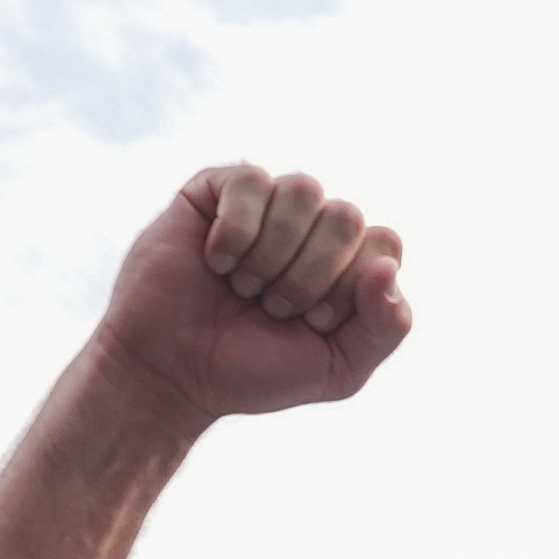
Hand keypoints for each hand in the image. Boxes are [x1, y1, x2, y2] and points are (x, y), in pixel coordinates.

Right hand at [90, 165, 411, 430]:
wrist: (171, 377)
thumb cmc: (251, 372)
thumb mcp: (338, 370)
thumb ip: (387, 328)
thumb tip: (386, 267)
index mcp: (346, 260)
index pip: (383, 243)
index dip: (349, 288)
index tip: (311, 323)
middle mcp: (311, 225)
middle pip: (347, 216)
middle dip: (309, 277)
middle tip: (271, 308)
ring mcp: (266, 203)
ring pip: (304, 190)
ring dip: (272, 256)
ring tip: (242, 287)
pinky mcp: (217, 189)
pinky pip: (252, 181)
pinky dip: (235, 234)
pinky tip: (214, 261)